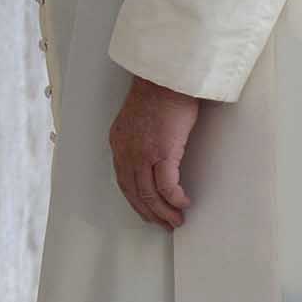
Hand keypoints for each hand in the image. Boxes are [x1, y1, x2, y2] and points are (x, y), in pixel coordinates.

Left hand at [109, 76, 204, 228]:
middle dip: (149, 212)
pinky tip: (183, 203)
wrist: (167, 78)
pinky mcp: (162, 152)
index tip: (148, 211)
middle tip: (164, 223)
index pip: (123, 181)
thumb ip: (140, 139)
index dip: (136, 200)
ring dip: (163, 211)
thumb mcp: (139, 120)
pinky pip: (167, 186)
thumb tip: (154, 155)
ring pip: (149, 194)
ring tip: (176, 220)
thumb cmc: (159, 93)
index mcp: (118, 144)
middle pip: (134, 193)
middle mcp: (126, 152)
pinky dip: (175, 199)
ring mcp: (142, 154)